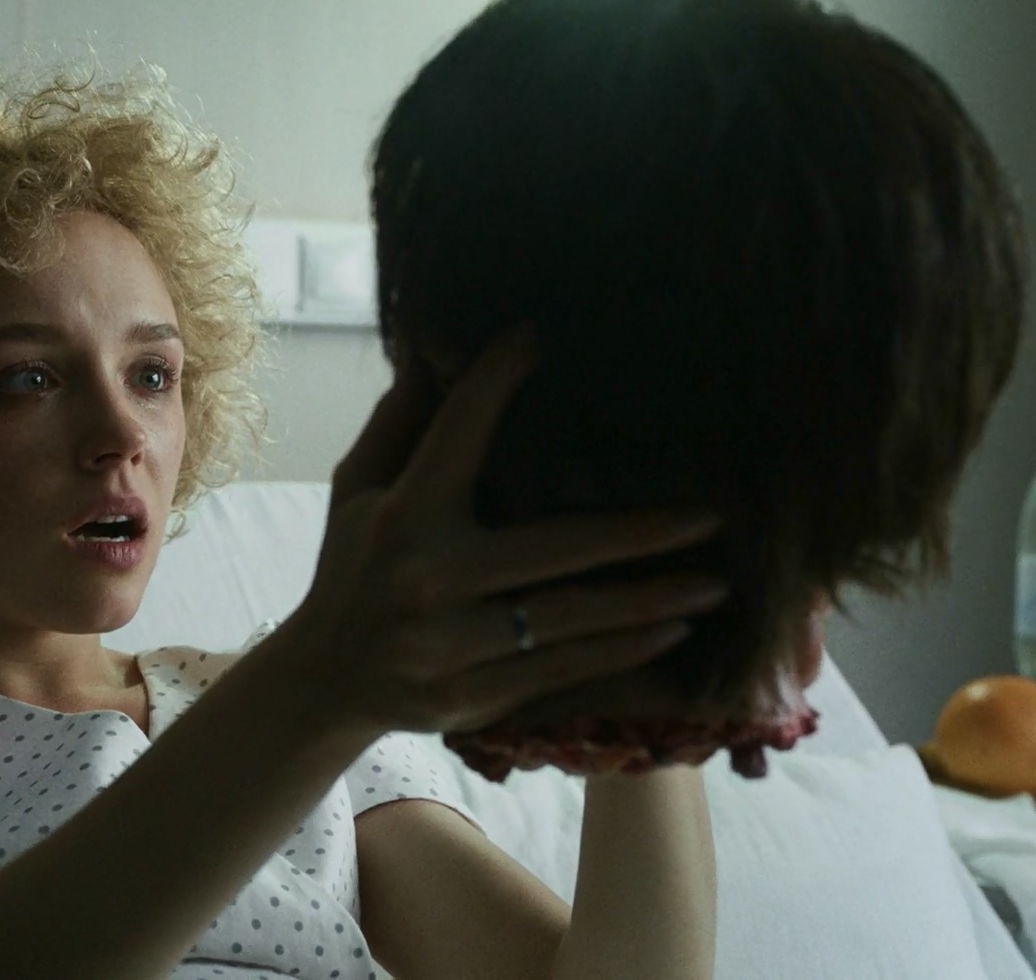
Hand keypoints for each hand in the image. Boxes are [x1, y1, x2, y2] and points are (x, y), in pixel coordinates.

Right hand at [261, 328, 729, 738]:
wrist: (323, 681)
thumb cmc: (352, 567)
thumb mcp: (357, 490)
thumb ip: (399, 423)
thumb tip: (434, 346)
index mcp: (401, 517)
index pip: (455, 436)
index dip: (495, 382)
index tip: (539, 337)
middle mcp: (425, 580)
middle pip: (554, 549)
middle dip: (639, 534)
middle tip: (710, 516)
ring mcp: (448, 646)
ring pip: (571, 620)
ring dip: (650, 601)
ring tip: (712, 584)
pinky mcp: (470, 698)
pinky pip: (563, 671)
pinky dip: (622, 651)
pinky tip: (671, 631)